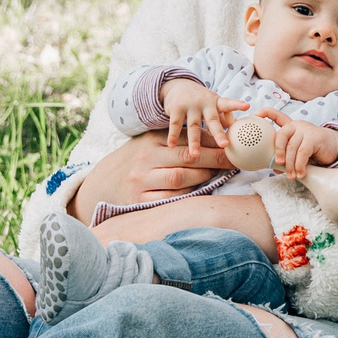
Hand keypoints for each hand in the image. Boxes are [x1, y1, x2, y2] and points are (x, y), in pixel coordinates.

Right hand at [67, 130, 231, 221]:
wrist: (104, 182)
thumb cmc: (137, 160)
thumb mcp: (151, 143)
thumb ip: (176, 139)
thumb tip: (215, 137)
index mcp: (151, 140)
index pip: (186, 138)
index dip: (211, 142)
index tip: (231, 146)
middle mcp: (146, 158)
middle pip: (186, 157)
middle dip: (214, 160)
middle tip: (233, 162)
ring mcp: (141, 180)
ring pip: (179, 178)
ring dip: (202, 178)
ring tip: (215, 175)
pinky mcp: (139, 200)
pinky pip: (169, 198)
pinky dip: (185, 195)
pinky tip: (196, 190)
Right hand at [160, 81, 240, 153]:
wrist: (178, 86)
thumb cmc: (202, 101)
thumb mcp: (214, 104)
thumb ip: (225, 117)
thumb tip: (237, 130)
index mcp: (216, 103)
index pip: (227, 104)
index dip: (236, 105)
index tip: (246, 105)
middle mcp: (204, 103)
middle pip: (212, 120)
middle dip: (218, 133)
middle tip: (224, 145)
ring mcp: (190, 106)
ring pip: (193, 126)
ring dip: (194, 141)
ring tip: (195, 155)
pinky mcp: (176, 109)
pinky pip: (175, 124)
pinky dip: (173, 135)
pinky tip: (172, 145)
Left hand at [261, 111, 337, 178]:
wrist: (334, 147)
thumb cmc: (313, 149)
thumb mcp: (298, 150)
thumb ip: (287, 155)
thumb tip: (275, 168)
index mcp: (291, 126)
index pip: (277, 116)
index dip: (266, 113)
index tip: (256, 114)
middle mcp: (297, 125)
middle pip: (281, 135)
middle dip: (278, 151)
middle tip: (278, 164)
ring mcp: (306, 130)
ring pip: (292, 148)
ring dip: (290, 164)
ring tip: (291, 175)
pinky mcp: (314, 137)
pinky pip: (302, 153)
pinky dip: (299, 165)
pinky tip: (300, 173)